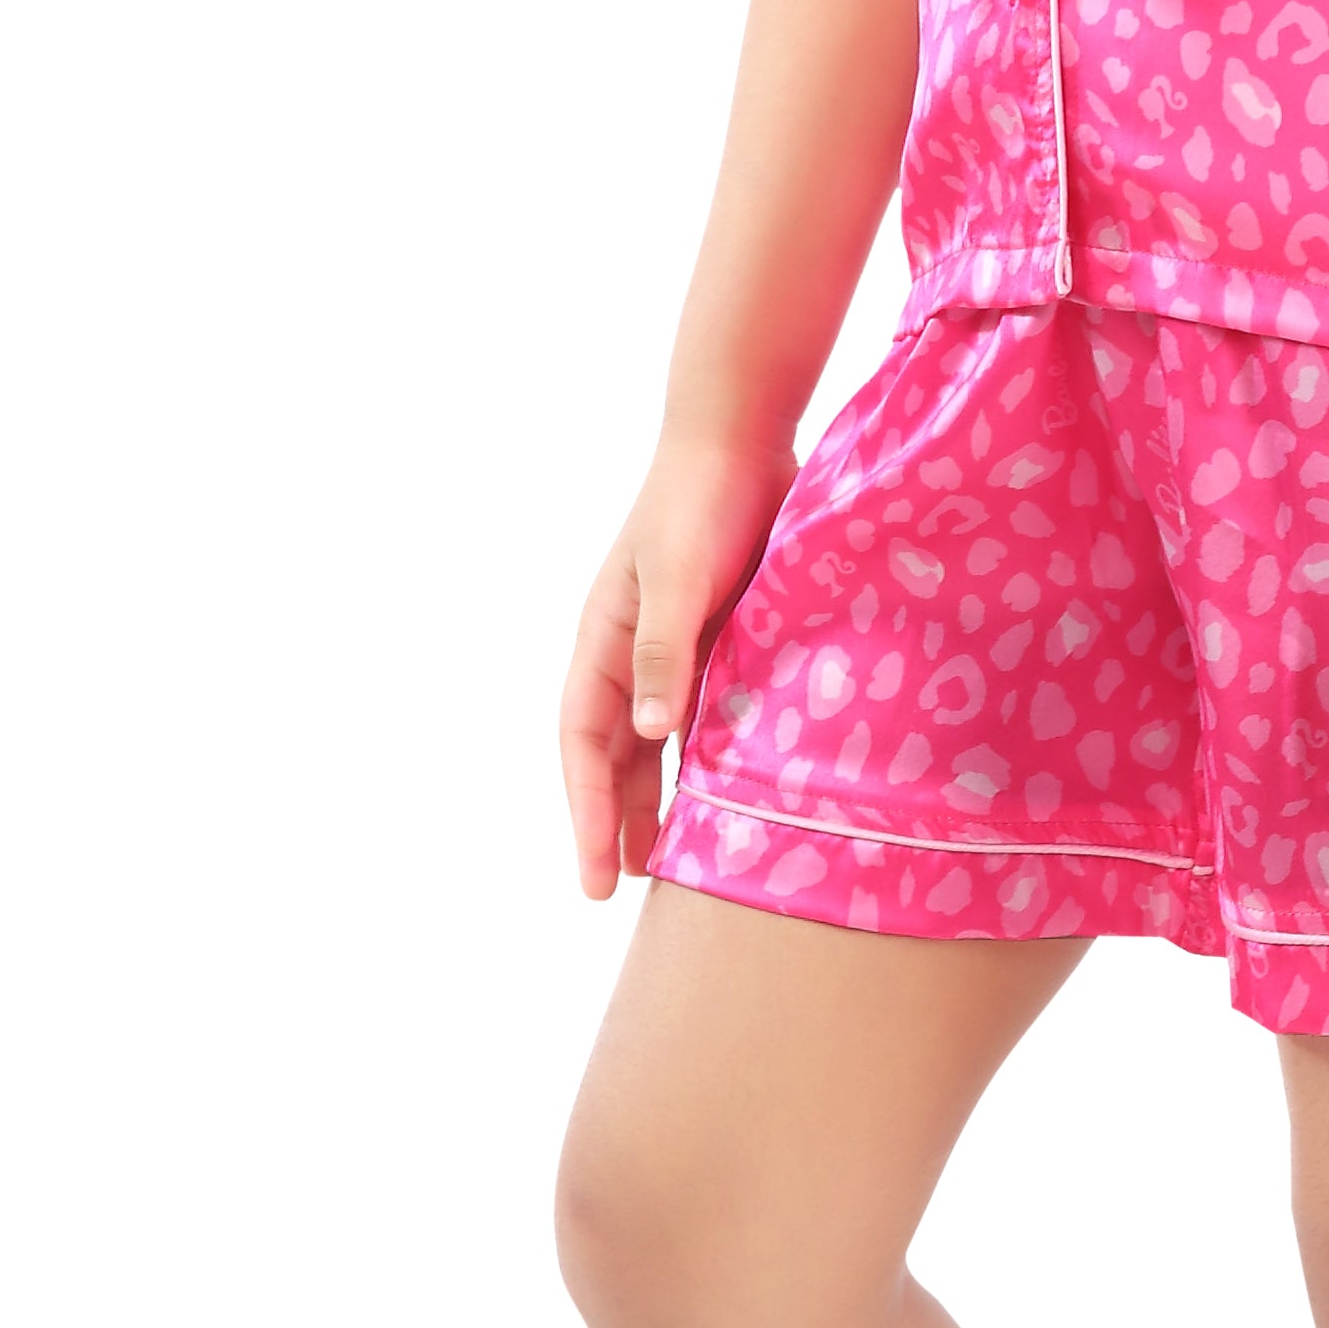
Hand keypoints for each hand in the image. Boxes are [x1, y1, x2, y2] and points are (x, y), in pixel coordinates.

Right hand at [559, 425, 798, 899]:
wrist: (744, 436)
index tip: (595, 877)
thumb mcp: (677, 576)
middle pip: (615, 756)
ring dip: (659, 799)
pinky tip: (729, 796)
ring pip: (659, 743)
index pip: (584, 745)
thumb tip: (649, 736)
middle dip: (613, 822)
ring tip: (668, 862)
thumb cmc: (700, 500)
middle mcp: (632, 652)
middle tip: (618, 891)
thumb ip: (665, 652)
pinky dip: (710, 759)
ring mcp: (676, 647)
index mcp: (603, 640)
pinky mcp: (720, 638)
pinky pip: (708, 714)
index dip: (587, 813)